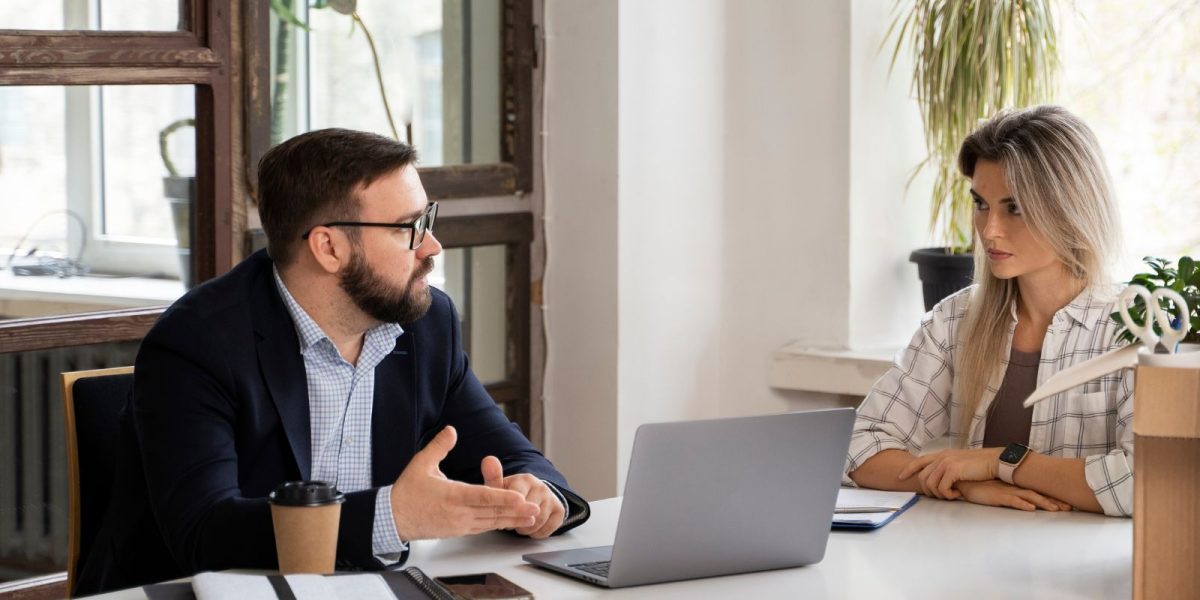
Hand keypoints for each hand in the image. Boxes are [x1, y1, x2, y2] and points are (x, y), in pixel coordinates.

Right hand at [390, 426, 539, 540]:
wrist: (392, 519)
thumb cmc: (407, 493)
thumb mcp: (421, 464)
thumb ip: (438, 446)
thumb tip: (452, 430)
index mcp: (451, 496)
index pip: (482, 497)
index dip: (503, 498)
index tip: (520, 498)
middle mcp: (458, 513)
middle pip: (492, 512)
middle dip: (516, 512)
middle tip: (536, 510)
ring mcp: (459, 524)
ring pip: (490, 522)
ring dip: (511, 520)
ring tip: (530, 519)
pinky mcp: (458, 531)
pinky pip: (482, 527)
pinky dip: (497, 524)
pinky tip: (509, 522)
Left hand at [482, 456, 565, 538]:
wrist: (533, 494)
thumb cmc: (513, 493)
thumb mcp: (500, 487)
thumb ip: (493, 477)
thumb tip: (488, 459)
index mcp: (525, 479)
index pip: (517, 499)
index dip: (507, 511)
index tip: (502, 513)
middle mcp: (541, 487)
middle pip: (527, 512)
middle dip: (516, 521)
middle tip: (510, 520)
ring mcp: (552, 498)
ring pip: (538, 522)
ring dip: (526, 529)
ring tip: (519, 525)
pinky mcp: (560, 510)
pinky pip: (548, 529)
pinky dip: (537, 533)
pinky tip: (531, 528)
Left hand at [898, 448, 1003, 499]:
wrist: (995, 462)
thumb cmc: (980, 466)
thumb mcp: (960, 463)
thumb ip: (948, 468)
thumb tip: (940, 479)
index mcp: (943, 454)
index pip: (919, 461)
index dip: (908, 470)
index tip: (900, 477)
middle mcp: (942, 456)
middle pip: (923, 477)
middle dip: (928, 491)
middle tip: (941, 497)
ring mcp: (946, 462)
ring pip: (930, 484)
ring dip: (939, 494)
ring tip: (951, 496)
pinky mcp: (952, 470)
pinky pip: (941, 488)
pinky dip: (948, 495)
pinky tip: (957, 494)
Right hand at [955, 480, 1072, 511]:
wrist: (961, 478)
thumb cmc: (977, 484)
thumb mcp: (995, 488)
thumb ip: (1006, 492)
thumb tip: (1018, 497)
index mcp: (1014, 486)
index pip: (1036, 491)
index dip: (1050, 496)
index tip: (1064, 503)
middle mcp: (1013, 487)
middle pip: (1037, 494)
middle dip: (1053, 501)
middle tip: (1069, 507)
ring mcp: (1005, 491)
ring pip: (1028, 497)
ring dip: (1043, 503)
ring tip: (1056, 509)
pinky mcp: (995, 496)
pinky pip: (1011, 500)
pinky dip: (1022, 504)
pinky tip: (1030, 508)